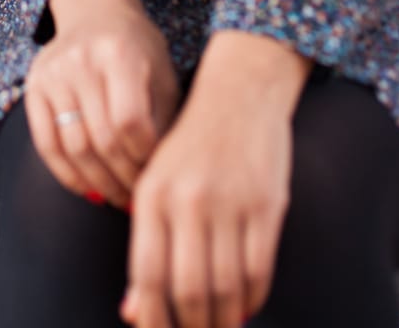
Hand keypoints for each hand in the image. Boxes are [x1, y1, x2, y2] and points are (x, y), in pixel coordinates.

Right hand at [24, 0, 180, 209]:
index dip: (145, 158)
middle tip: (139, 199)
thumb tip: (161, 179)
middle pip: (102, 138)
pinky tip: (87, 188)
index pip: (131, 122)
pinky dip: (67, 175)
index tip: (158, 175)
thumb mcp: (161, 72)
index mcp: (121, 53)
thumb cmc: (137, 48)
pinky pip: (46, 144)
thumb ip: (163, 119)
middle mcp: (83, 61)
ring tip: (117, 197)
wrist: (94, 10)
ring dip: (98, 183)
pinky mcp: (34, 86)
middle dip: (124, 179)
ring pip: (74, 147)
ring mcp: (54, 73)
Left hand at [121, 32, 309, 327]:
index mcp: (152, 194)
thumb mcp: (156, 182)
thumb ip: (146, 243)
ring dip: (221, 320)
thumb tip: (132, 312)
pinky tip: (245, 307)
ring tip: (218, 327)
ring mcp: (229, 203)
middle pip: (188, 289)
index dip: (152, 317)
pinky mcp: (266, 205)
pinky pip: (259, 270)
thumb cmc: (191, 145)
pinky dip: (252, 299)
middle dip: (190, 326)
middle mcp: (188, 200)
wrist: (239, 93)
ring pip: (225, 286)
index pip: (147, 274)